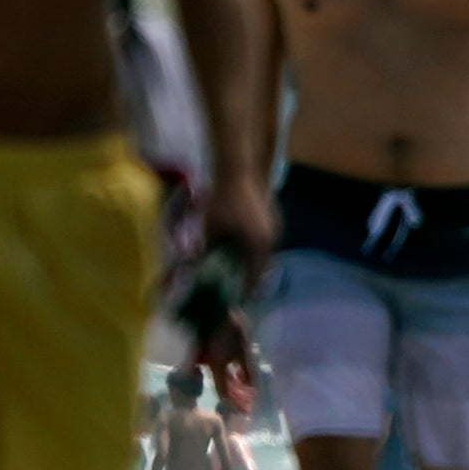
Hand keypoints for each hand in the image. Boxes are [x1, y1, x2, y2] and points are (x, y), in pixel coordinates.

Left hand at [204, 165, 278, 280]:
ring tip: (236, 265)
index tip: (236, 300)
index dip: (245, 291)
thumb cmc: (223, 199)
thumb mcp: (209, 227)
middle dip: (248, 275)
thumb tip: (193, 268)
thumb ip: (204, 250)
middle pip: (261, 266)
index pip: (254, 278)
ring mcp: (276, 229)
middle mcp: (272, 241)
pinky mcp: (274, 219)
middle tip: (234, 283)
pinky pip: (264, 240)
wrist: (238, 169)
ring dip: (251, 260)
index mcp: (259, 247)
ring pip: (264, 253)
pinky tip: (240, 244)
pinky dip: (254, 247)